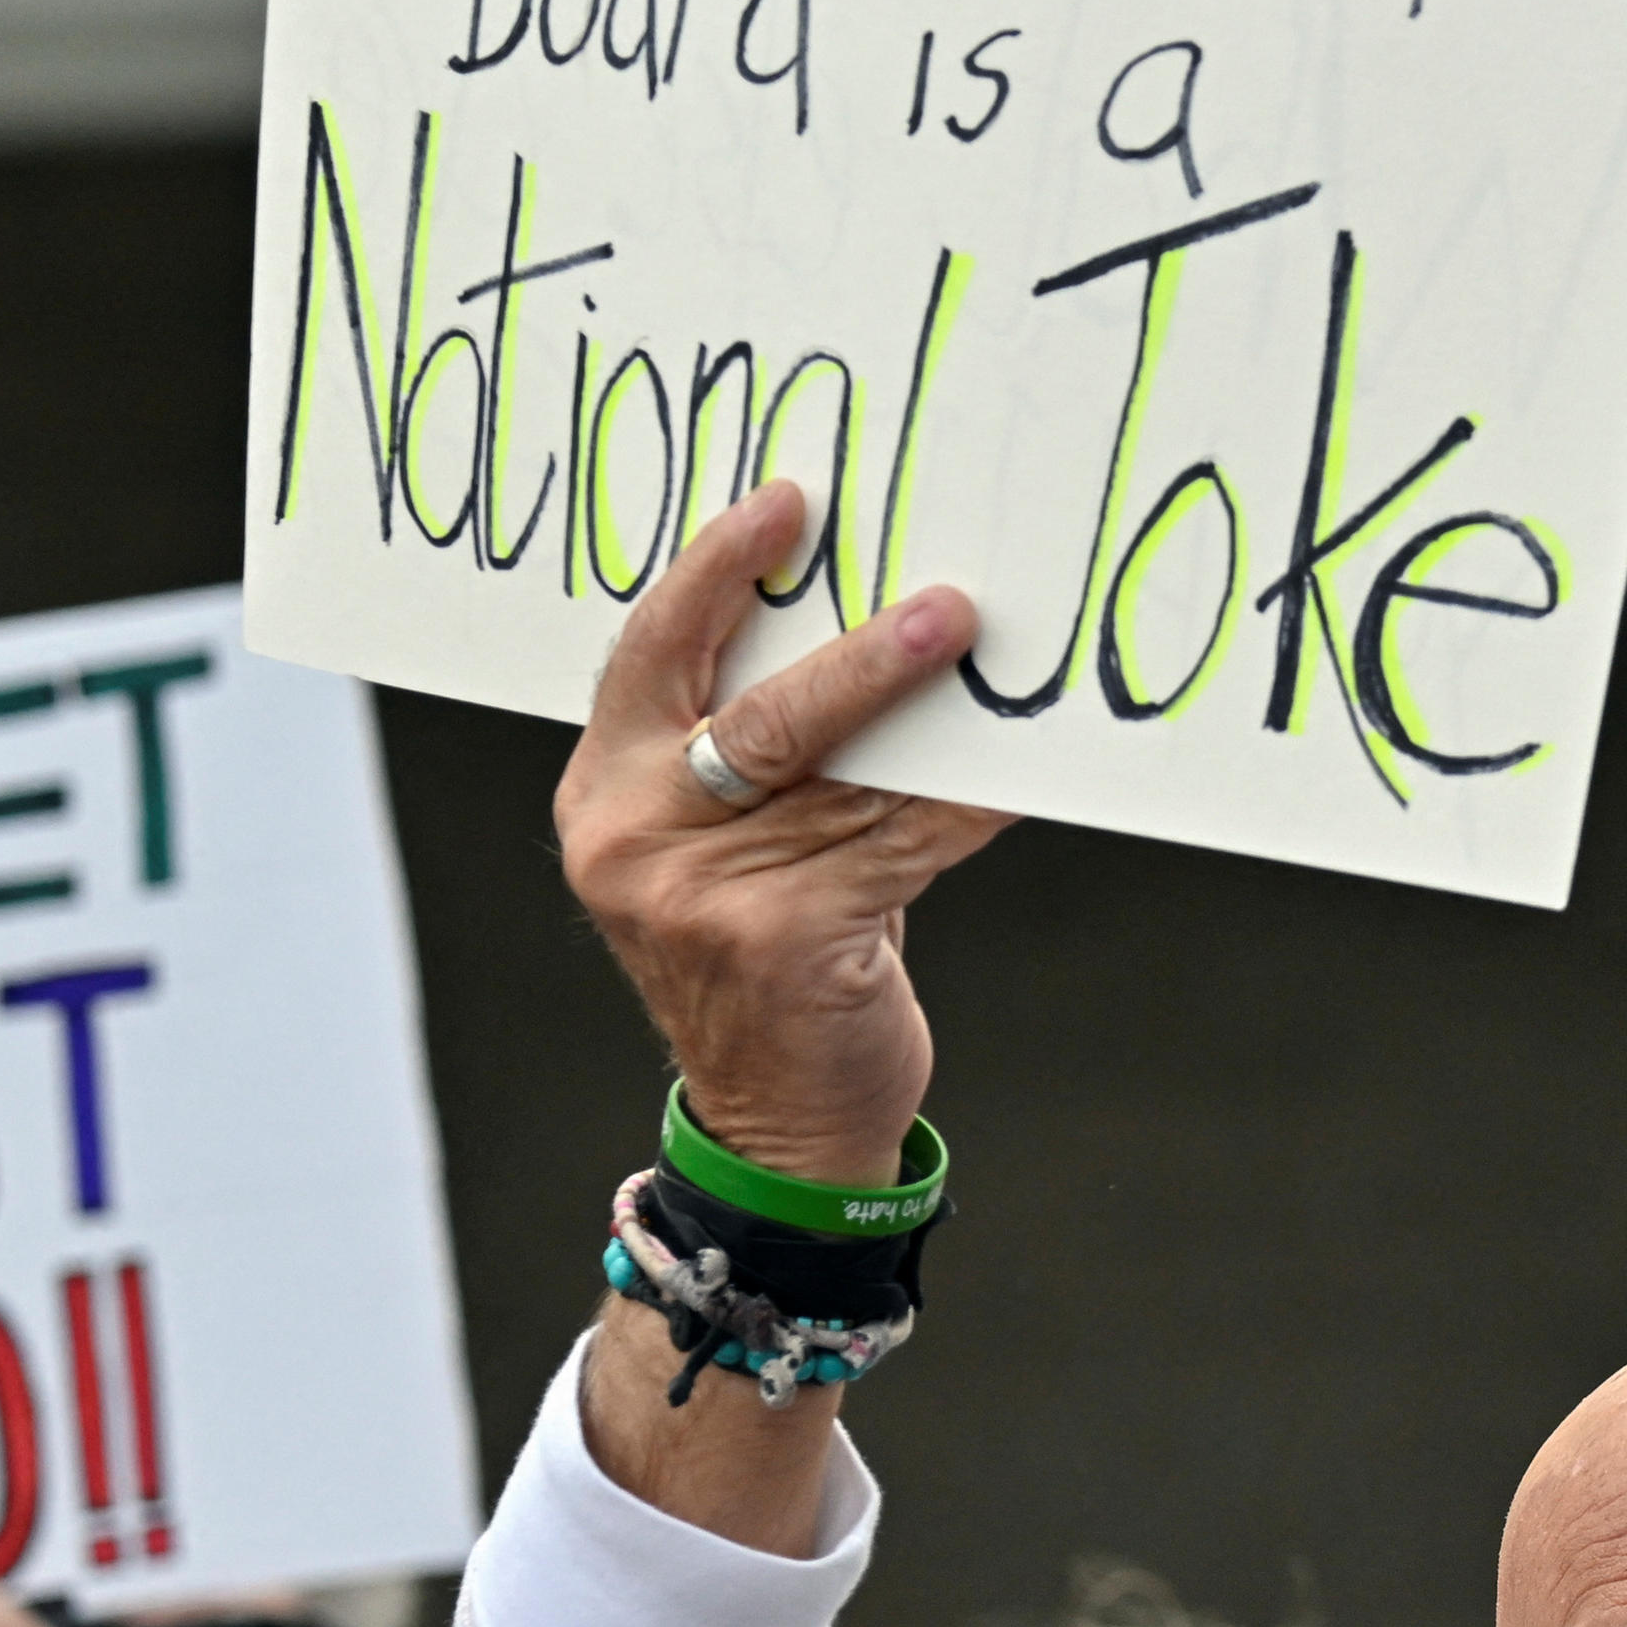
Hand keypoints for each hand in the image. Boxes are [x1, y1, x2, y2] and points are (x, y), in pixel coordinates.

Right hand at [555, 482, 1008, 1186]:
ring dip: (936, 726)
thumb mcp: (724, 848)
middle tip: (945, 605)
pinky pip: (903, 844)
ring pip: (848, 780)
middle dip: (859, 653)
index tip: (787, 503)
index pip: (651, 652)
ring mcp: (701, 896)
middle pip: (760, 713)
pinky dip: (969, 805)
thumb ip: (758, 754)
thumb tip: (868, 627)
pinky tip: (1021, 773)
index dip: (716, 571)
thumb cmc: (770, 959)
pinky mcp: (784, 940)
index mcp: (605, 794)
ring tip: (1000, 671)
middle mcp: (634, 839)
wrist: (777, 1123)